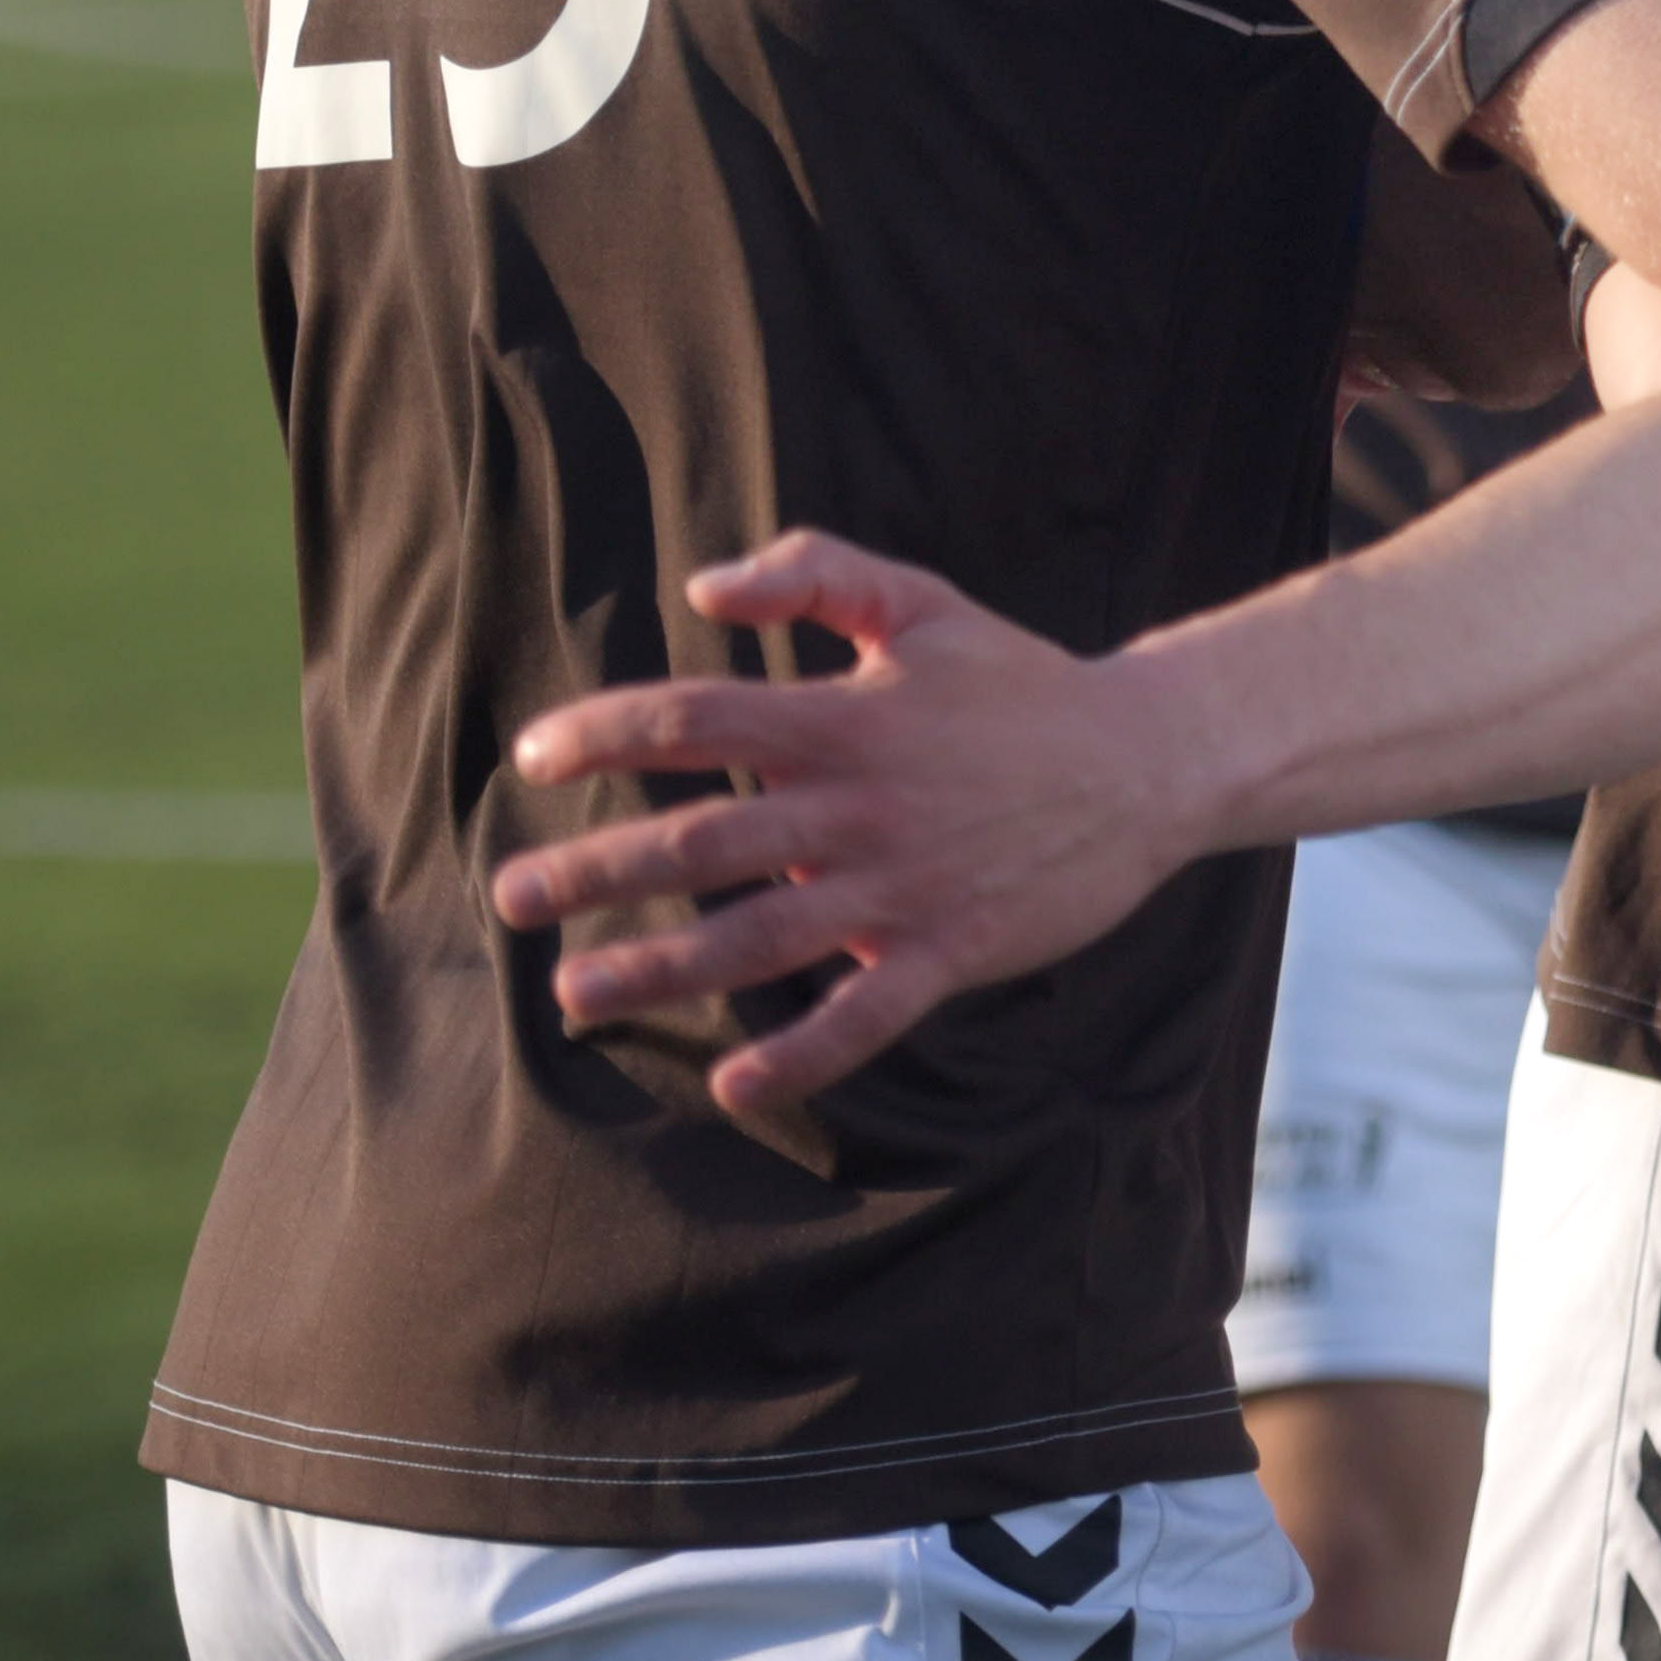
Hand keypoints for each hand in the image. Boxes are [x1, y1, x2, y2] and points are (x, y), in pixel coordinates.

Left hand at [487, 535, 1212, 1116]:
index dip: (605, 735)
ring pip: (757, 942)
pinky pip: (862, 1019)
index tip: (534, 758)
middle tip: (511, 898)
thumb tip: (706, 589)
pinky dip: (798, 1058)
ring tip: (575, 995)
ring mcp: (901, 890)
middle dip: (593, 873)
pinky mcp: (949, 953)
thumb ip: (818, 575)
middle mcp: (858, 811)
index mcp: (845, 721)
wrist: (1149, 759)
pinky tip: (733, 1085)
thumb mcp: (925, 604)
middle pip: (699, 845)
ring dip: (659, 972)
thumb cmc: (1021, 682)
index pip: (696, 722)